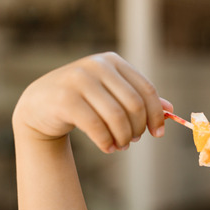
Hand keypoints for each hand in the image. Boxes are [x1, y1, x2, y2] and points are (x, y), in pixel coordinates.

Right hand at [13, 52, 170, 152]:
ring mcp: (78, 79)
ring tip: (121, 146)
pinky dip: (106, 142)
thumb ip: (138, 99)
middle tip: (133, 141)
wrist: (39, 105)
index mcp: (112, 61)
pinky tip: (107, 148)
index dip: (156, 115)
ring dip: (123, 137)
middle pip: (134, 104)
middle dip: (138, 128)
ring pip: (116, 116)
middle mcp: (96, 65)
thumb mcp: (111, 95)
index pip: (146, 90)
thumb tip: (170, 109)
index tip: (158, 133)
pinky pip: (96, 126)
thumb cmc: (83, 100)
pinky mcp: (65, 98)